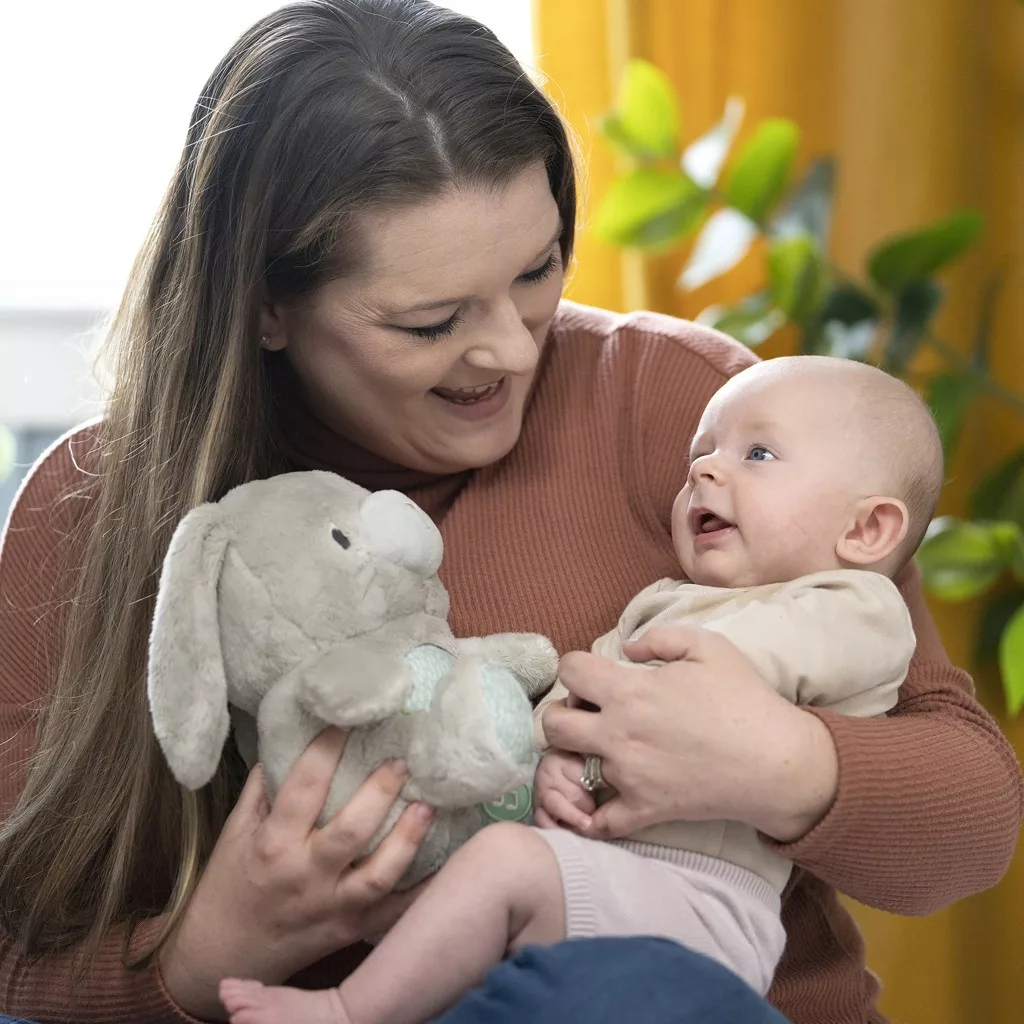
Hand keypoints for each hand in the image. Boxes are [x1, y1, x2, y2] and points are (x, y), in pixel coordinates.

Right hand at [159, 728, 433, 1019]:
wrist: (221, 957)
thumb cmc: (229, 886)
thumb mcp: (235, 833)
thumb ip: (263, 788)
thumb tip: (291, 738)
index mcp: (273, 844)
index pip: (304, 787)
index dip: (327, 749)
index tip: (348, 720)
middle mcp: (305, 876)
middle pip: (350, 831)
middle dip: (380, 792)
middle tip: (403, 761)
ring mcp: (332, 907)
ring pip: (378, 874)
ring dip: (408, 839)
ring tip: (428, 806)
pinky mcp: (352, 930)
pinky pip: (395, 912)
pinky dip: (423, 893)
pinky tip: (450, 867)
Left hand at [540, 626, 838, 842]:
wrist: (777, 762)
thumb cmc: (744, 699)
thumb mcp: (708, 646)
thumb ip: (659, 637)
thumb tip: (627, 648)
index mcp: (630, 692)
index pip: (570, 670)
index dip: (576, 667)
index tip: (593, 674)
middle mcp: (619, 734)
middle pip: (552, 723)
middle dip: (561, 712)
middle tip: (587, 712)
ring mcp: (628, 776)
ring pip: (569, 768)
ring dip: (577, 755)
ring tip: (600, 748)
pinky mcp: (644, 810)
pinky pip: (600, 822)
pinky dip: (592, 815)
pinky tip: (601, 798)